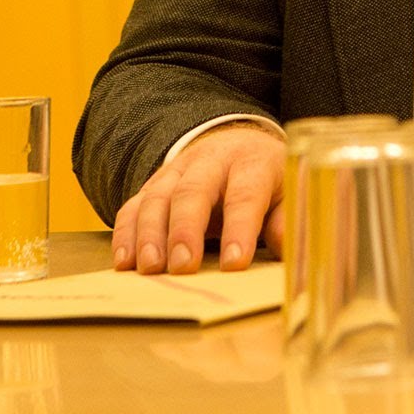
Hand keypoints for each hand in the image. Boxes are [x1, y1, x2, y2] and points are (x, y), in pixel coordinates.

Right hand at [112, 122, 284, 274]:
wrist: (238, 144)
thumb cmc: (267, 179)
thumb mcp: (287, 193)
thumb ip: (286, 221)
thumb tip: (289, 250)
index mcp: (251, 163)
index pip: (244, 194)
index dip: (239, 228)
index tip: (235, 264)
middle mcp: (210, 161)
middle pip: (192, 192)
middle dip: (185, 230)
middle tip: (183, 267)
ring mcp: (177, 171)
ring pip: (157, 198)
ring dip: (150, 235)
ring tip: (149, 269)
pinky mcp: (154, 185)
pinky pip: (133, 206)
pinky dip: (126, 234)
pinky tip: (124, 263)